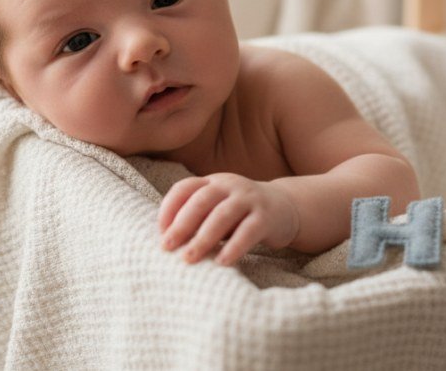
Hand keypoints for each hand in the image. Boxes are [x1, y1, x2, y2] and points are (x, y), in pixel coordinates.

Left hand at [158, 173, 299, 265]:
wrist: (285, 208)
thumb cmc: (240, 214)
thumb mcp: (217, 208)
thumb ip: (197, 218)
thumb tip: (166, 242)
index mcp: (213, 182)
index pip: (185, 188)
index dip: (169, 208)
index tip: (160, 232)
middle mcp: (230, 185)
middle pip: (201, 200)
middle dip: (181, 224)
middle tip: (167, 247)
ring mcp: (249, 199)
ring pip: (222, 215)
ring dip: (203, 238)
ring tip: (188, 258)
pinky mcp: (266, 216)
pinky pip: (248, 231)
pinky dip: (233, 247)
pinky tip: (222, 262)